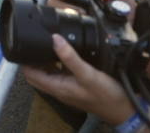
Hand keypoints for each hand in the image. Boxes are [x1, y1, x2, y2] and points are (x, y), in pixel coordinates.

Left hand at [19, 34, 135, 124]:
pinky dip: (58, 64)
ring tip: (48, 45)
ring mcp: (67, 89)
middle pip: (36, 74)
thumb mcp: (88, 74)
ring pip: (48, 74)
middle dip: (32, 60)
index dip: (25, 60)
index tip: (26, 44)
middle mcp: (59, 89)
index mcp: (57, 87)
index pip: (30, 75)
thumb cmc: (107, 96)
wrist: (124, 110)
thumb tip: (55, 39)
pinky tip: (66, 54)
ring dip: (45, 61)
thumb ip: (70, 57)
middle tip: (36, 43)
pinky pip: (61, 74)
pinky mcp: (76, 87)